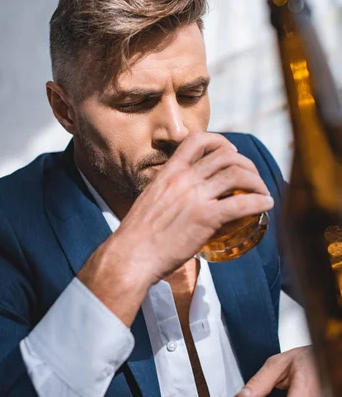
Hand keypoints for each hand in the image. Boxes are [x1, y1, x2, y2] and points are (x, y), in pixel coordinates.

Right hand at [79, 132, 272, 325]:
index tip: (229, 152)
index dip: (219, 141)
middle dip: (245, 163)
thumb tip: (183, 199)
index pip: (196, 141)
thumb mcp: (151, 200)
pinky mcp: (206, 218)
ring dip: (256, 181)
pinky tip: (266, 204)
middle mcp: (184, 179)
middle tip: (251, 176)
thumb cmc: (137, 236)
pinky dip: (259, 201)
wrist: (131, 256)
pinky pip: (242, 204)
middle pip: (225, 156)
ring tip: (262, 191)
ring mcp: (196, 197)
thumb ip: (169, 193)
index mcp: (168, 173)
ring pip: (237, 175)